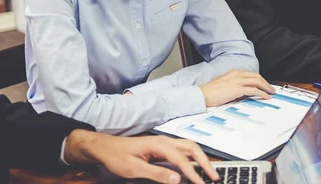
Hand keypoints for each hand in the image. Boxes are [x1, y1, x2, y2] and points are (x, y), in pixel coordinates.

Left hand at [65, 130, 218, 183]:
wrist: (106, 148)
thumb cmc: (118, 157)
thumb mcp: (135, 169)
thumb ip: (157, 174)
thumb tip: (178, 179)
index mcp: (159, 145)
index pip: (181, 158)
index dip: (193, 172)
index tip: (201, 183)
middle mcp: (165, 141)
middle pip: (191, 148)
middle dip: (204, 162)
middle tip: (214, 176)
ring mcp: (164, 143)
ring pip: (189, 147)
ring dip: (200, 159)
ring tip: (208, 173)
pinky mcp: (162, 147)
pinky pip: (182, 150)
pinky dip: (192, 158)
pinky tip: (194, 167)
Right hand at [199, 69, 274, 106]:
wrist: (202, 94)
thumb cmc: (210, 92)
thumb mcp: (223, 85)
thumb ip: (233, 85)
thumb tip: (242, 91)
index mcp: (233, 72)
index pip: (250, 74)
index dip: (259, 79)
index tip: (264, 84)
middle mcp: (236, 74)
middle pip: (256, 76)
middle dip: (265, 82)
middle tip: (271, 89)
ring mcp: (237, 81)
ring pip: (257, 81)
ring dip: (266, 87)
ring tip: (271, 93)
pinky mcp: (237, 89)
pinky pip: (253, 90)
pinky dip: (261, 93)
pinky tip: (265, 97)